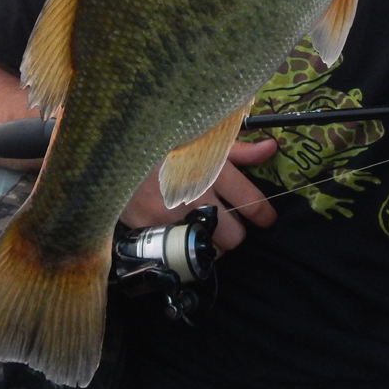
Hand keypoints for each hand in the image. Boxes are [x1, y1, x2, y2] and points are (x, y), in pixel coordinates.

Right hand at [120, 138, 278, 250]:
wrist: (117, 143)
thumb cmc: (166, 138)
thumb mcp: (204, 137)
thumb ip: (239, 149)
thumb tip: (271, 148)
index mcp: (211, 169)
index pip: (251, 202)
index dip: (264, 214)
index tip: (266, 218)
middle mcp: (194, 195)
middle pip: (234, 236)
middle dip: (234, 231)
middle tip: (226, 221)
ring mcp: (169, 216)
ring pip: (208, 248)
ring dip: (209, 240)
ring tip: (199, 225)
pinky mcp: (146, 228)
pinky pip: (176, 252)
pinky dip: (180, 246)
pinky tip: (177, 232)